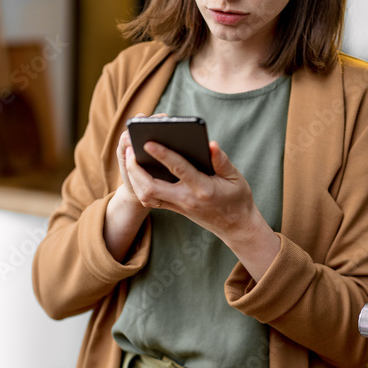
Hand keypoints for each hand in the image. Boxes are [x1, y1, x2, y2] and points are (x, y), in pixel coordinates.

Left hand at [126, 139, 280, 279]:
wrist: (236, 226)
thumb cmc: (237, 198)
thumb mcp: (235, 177)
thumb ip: (222, 161)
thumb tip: (211, 144)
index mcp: (202, 188)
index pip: (178, 169)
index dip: (162, 154)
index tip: (148, 141)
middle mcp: (186, 199)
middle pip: (150, 187)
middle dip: (135, 168)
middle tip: (130, 149)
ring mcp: (178, 206)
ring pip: (146, 195)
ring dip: (133, 178)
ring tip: (130, 157)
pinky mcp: (174, 209)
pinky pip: (150, 199)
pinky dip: (139, 185)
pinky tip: (137, 171)